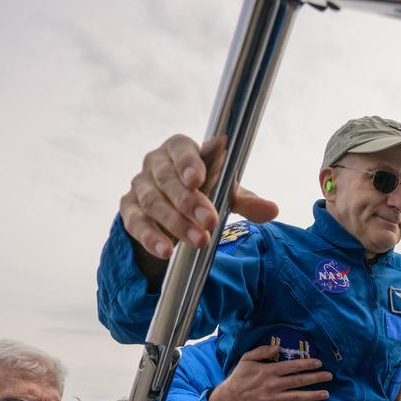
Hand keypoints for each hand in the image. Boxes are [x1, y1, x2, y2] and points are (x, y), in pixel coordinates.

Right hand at [120, 134, 279, 260]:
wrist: (171, 209)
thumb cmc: (202, 191)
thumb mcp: (225, 194)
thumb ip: (246, 201)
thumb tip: (272, 210)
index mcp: (179, 149)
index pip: (181, 149)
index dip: (188, 163)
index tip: (198, 180)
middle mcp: (155, 164)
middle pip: (167, 180)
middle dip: (189, 202)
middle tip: (210, 222)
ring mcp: (139, 186)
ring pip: (153, 202)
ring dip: (176, 224)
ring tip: (198, 241)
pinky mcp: (129, 210)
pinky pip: (135, 223)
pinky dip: (150, 238)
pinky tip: (166, 251)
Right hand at [208, 344, 332, 400]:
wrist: (231, 397)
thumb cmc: (241, 376)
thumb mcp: (247, 358)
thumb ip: (262, 351)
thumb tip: (278, 347)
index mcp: (269, 371)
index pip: (292, 366)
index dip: (306, 364)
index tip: (319, 362)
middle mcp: (273, 384)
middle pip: (298, 381)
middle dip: (316, 378)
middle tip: (330, 376)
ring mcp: (274, 398)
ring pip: (297, 397)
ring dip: (313, 396)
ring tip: (326, 394)